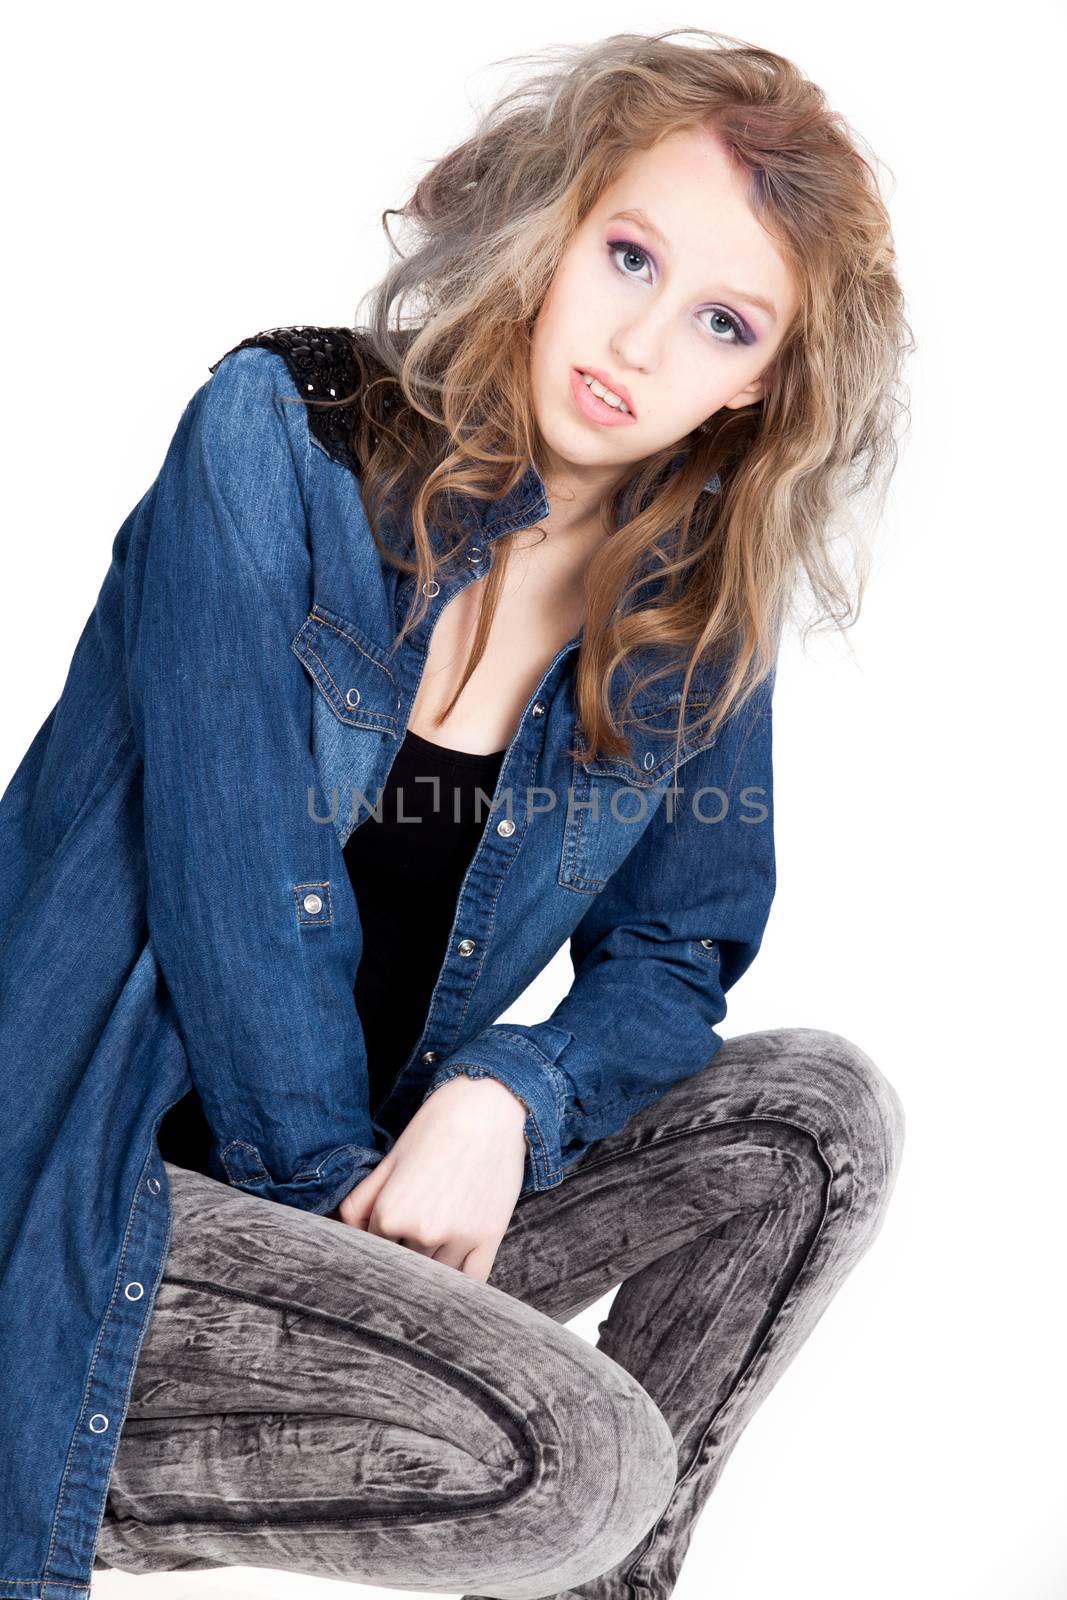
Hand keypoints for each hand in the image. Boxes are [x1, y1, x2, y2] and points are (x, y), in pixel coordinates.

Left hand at [329, 1074, 527, 1280]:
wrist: (488, 1107)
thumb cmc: (435, 1128)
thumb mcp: (389, 1161)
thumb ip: (360, 1203)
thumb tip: (345, 1236)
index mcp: (390, 1214)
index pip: (376, 1248)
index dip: (383, 1238)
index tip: (396, 1225)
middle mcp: (421, 1232)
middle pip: (406, 1264)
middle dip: (408, 1251)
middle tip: (421, 1226)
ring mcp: (457, 1238)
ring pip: (436, 1275)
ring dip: (434, 1265)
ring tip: (442, 1237)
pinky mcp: (489, 1238)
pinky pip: (471, 1280)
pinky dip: (462, 1282)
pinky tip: (457, 1275)